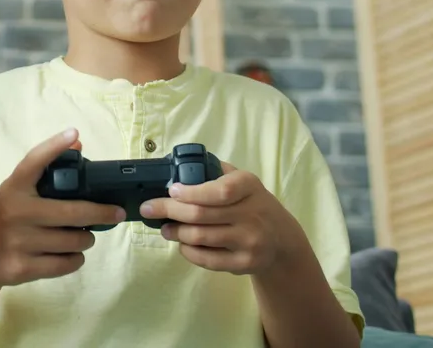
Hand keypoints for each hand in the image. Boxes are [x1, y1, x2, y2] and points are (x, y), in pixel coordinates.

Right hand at [0, 129, 125, 286]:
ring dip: (86, 239)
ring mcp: (18, 241)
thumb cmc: (6, 218)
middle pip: (72, 212)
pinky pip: (66, 264)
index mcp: (14, 188)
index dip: (54, 146)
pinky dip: (76, 259)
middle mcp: (16, 212)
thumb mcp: (18, 192)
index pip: (34, 162)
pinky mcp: (22, 267)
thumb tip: (77, 144)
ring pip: (74, 241)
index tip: (73, 134)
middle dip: (101, 213)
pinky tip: (70, 253)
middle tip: (116, 213)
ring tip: (83, 236)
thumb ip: (45, 172)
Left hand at [140, 162, 303, 275]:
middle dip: (168, 211)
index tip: (171, 191)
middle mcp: (252, 214)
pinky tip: (182, 244)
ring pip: (200, 237)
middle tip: (150, 210)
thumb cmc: (253, 204)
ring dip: (175, 232)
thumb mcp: (244, 182)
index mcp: (249, 187)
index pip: (219, 191)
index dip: (191, 192)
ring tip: (165, 228)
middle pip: (201, 215)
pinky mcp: (244, 263)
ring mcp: (249, 241)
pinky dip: (188, 251)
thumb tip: (178, 170)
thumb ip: (217, 172)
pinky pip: (207, 259)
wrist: (282, 240)